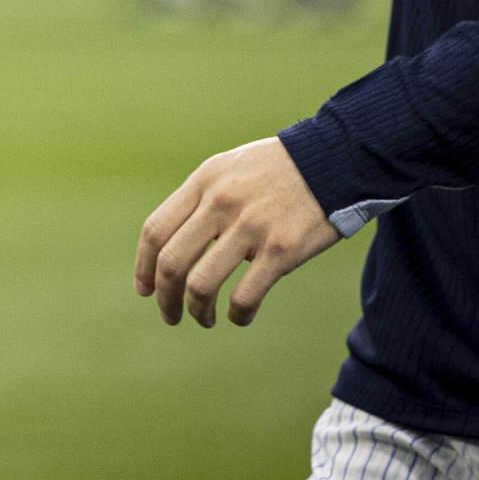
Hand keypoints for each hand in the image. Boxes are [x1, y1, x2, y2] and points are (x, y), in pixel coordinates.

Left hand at [135, 136, 339, 328]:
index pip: (155, 231)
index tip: (144, 289)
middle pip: (171, 262)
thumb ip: (200, 201)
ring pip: (201, 284)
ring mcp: (251, 227)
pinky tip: (238, 316)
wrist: (334, 160)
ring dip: (196, 310)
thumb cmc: (278, 169)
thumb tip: (177, 244)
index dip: (143, 266)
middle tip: (170, 314)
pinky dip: (237, 314)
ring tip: (203, 318)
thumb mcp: (228, 169)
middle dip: (165, 297)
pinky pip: (246, 295)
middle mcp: (220, 204)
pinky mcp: (282, 250)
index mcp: (203, 183)